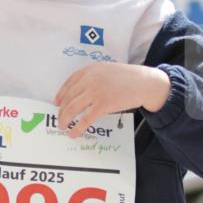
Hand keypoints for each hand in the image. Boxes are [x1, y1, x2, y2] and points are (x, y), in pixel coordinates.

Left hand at [54, 63, 170, 137]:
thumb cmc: (129, 78)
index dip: (61, 94)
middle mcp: (90, 80)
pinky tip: (73, 133)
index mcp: (90, 70)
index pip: (69, 83)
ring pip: (73, 108)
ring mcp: (96, 92)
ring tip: (62, 127)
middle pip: (68, 97)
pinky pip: (85, 119)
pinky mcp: (103, 105)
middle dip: (61, 110)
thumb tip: (81, 92)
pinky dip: (77, 128)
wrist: (145, 83)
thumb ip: (94, 77)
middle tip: (59, 119)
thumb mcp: (108, 70)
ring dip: (65, 119)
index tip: (57, 103)